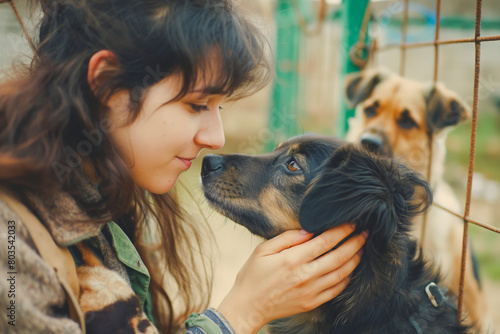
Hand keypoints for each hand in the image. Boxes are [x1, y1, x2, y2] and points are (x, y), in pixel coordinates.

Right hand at [217, 223, 366, 333]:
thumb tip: (308, 231)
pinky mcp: (312, 303)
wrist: (248, 307)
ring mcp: (310, 291)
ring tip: (362, 249)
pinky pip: (336, 290)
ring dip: (354, 260)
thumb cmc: (252, 276)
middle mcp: (305, 275)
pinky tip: (349, 270)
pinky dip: (346, 279)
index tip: (352, 223)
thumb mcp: (262, 250)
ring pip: (341, 274)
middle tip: (365, 233)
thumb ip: (286, 238)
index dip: (341, 231)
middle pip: (338, 257)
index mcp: (292, 259)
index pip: (325, 241)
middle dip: (355, 243)